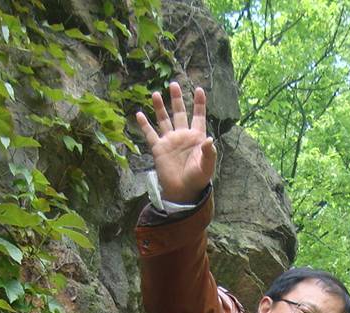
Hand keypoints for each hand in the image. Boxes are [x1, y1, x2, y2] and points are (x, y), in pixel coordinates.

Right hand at [136, 82, 215, 203]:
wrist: (184, 191)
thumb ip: (209, 153)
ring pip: (164, 120)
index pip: (198, 116)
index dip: (199, 104)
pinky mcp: (159, 149)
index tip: (199, 90)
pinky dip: (144, 125)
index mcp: (196, 137)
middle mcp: (182, 135)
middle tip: (174, 84)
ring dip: (160, 107)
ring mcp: (170, 141)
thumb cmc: (198, 179)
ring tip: (156, 94)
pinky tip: (139, 114)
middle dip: (177, 99)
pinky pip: (150, 134)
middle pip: (179, 113)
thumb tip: (210, 140)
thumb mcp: (207, 166)